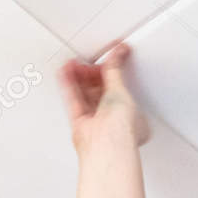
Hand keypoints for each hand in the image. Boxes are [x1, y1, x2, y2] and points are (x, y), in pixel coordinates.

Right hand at [58, 43, 150, 157]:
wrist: (106, 145)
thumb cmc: (123, 129)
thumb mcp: (121, 90)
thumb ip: (115, 70)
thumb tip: (119, 52)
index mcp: (132, 113)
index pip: (119, 87)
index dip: (111, 72)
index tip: (106, 58)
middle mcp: (114, 119)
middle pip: (99, 90)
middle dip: (90, 74)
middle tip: (85, 60)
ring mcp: (96, 121)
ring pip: (85, 94)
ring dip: (77, 78)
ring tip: (71, 63)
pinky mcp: (80, 123)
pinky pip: (74, 101)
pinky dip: (69, 86)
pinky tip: (65, 73)